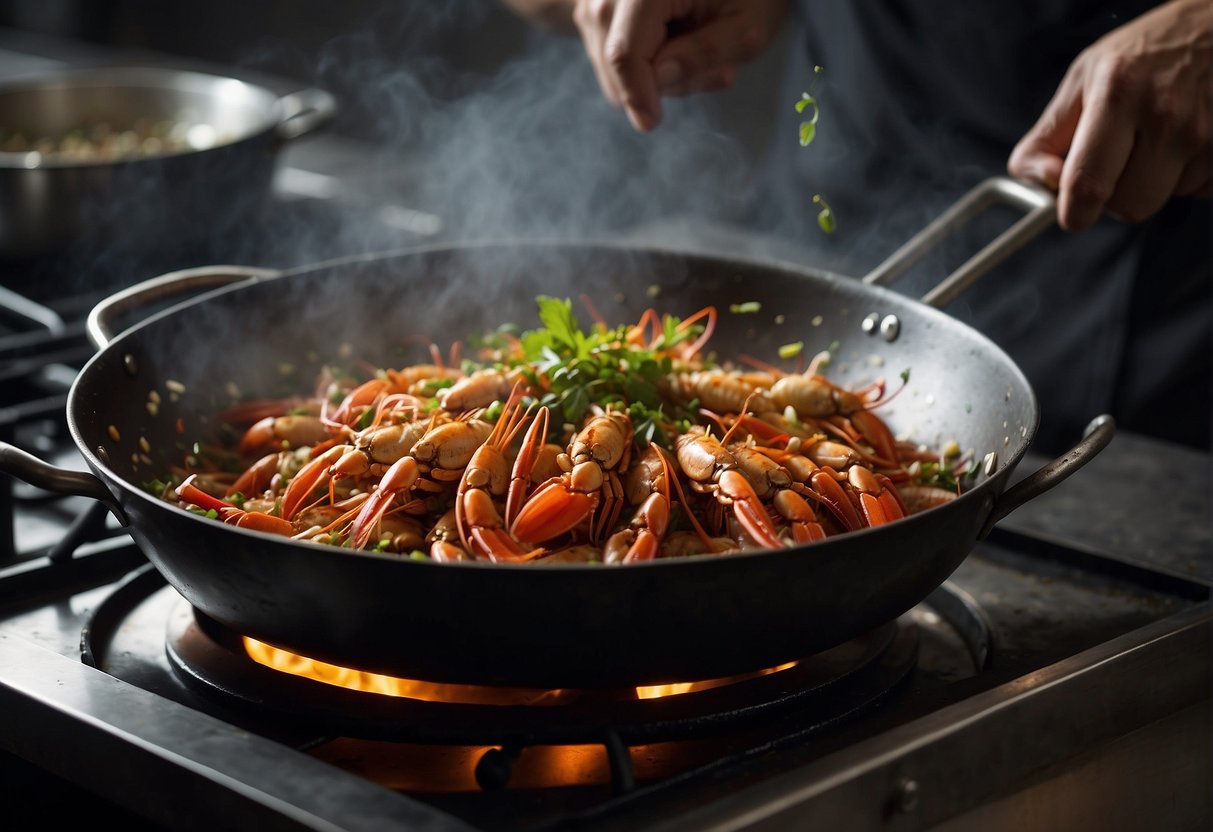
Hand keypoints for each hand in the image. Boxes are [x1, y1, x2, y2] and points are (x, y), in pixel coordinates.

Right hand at [569, 0, 787, 131]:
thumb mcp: (747, 24)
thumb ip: (706, 52)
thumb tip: (659, 78)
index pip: (624, 52)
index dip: (637, 95)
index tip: (652, 123)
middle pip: (615, 63)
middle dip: (658, 83)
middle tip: (716, 72)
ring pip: (610, 66)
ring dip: (655, 75)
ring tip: (699, 50)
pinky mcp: (594, 11)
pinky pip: (610, 58)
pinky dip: (644, 64)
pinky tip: (678, 44)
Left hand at [1008, 0, 1211, 230]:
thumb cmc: (1144, 56)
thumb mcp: (1083, 81)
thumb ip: (1047, 138)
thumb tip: (1042, 184)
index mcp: (1118, 96)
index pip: (1087, 186)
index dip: (1074, 213)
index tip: (1072, 213)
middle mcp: (1166, 116)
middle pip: (1128, 207)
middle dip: (1115, 195)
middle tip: (1118, 161)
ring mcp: (1206, 134)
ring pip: (1163, 201)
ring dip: (1152, 182)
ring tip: (1156, 140)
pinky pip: (1196, 191)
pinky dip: (1184, 176)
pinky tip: (1183, 141)